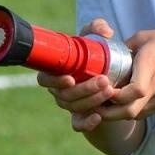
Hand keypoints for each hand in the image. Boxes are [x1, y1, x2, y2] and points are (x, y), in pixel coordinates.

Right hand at [39, 18, 117, 132]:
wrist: (110, 81)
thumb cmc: (95, 57)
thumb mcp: (95, 41)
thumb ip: (97, 29)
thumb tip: (105, 32)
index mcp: (56, 72)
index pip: (45, 79)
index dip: (54, 80)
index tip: (70, 78)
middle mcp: (59, 91)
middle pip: (64, 95)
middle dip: (84, 89)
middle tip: (104, 80)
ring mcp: (69, 105)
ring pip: (74, 107)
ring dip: (92, 100)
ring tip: (110, 90)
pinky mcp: (81, 117)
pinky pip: (78, 125)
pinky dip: (87, 123)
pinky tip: (98, 117)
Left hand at [95, 28, 154, 121]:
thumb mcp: (145, 37)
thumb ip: (124, 48)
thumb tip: (104, 54)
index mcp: (151, 65)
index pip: (135, 90)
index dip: (115, 95)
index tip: (101, 88)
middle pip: (129, 111)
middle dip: (107, 112)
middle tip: (92, 103)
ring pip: (133, 115)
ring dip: (115, 113)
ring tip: (102, 104)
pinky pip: (141, 113)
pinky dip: (126, 111)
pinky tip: (118, 104)